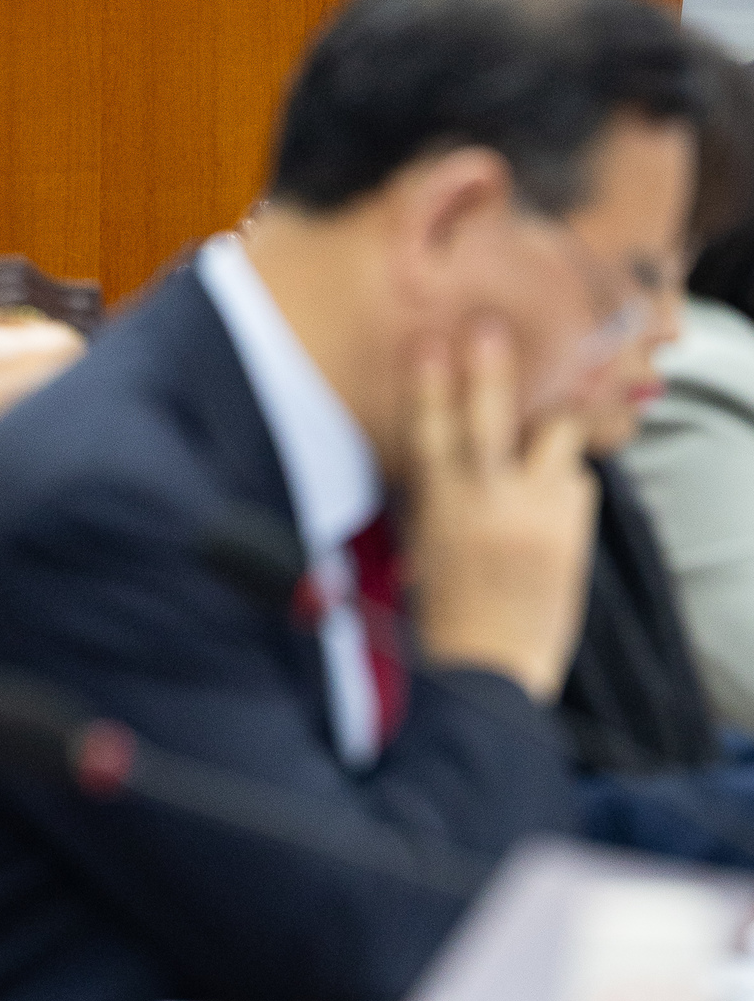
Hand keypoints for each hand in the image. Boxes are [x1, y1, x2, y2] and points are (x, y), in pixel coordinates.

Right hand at [406, 322, 597, 700]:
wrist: (494, 669)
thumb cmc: (445, 609)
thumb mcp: (423, 544)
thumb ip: (434, 491)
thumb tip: (438, 437)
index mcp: (441, 510)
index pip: (430, 432)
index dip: (426, 385)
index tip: (427, 344)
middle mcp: (490, 506)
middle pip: (491, 418)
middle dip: (490, 370)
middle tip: (490, 330)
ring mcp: (537, 518)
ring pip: (555, 439)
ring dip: (547, 425)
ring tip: (542, 416)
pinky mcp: (572, 533)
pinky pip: (578, 480)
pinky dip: (564, 478)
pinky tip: (550, 491)